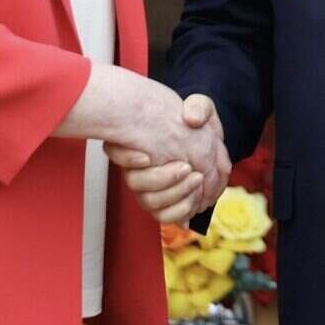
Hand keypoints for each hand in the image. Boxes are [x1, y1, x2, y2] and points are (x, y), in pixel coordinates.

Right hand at [106, 95, 230, 223]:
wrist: (210, 144)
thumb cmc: (199, 124)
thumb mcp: (201, 107)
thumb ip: (198, 107)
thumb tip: (191, 118)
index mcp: (139, 142)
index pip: (114, 150)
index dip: (126, 157)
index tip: (147, 157)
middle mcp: (137, 168)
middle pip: (134, 182)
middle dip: (163, 178)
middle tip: (187, 168)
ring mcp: (148, 189)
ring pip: (149, 202)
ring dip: (175, 194)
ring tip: (197, 180)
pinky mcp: (164, 205)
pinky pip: (163, 216)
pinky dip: (181, 211)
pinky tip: (195, 198)